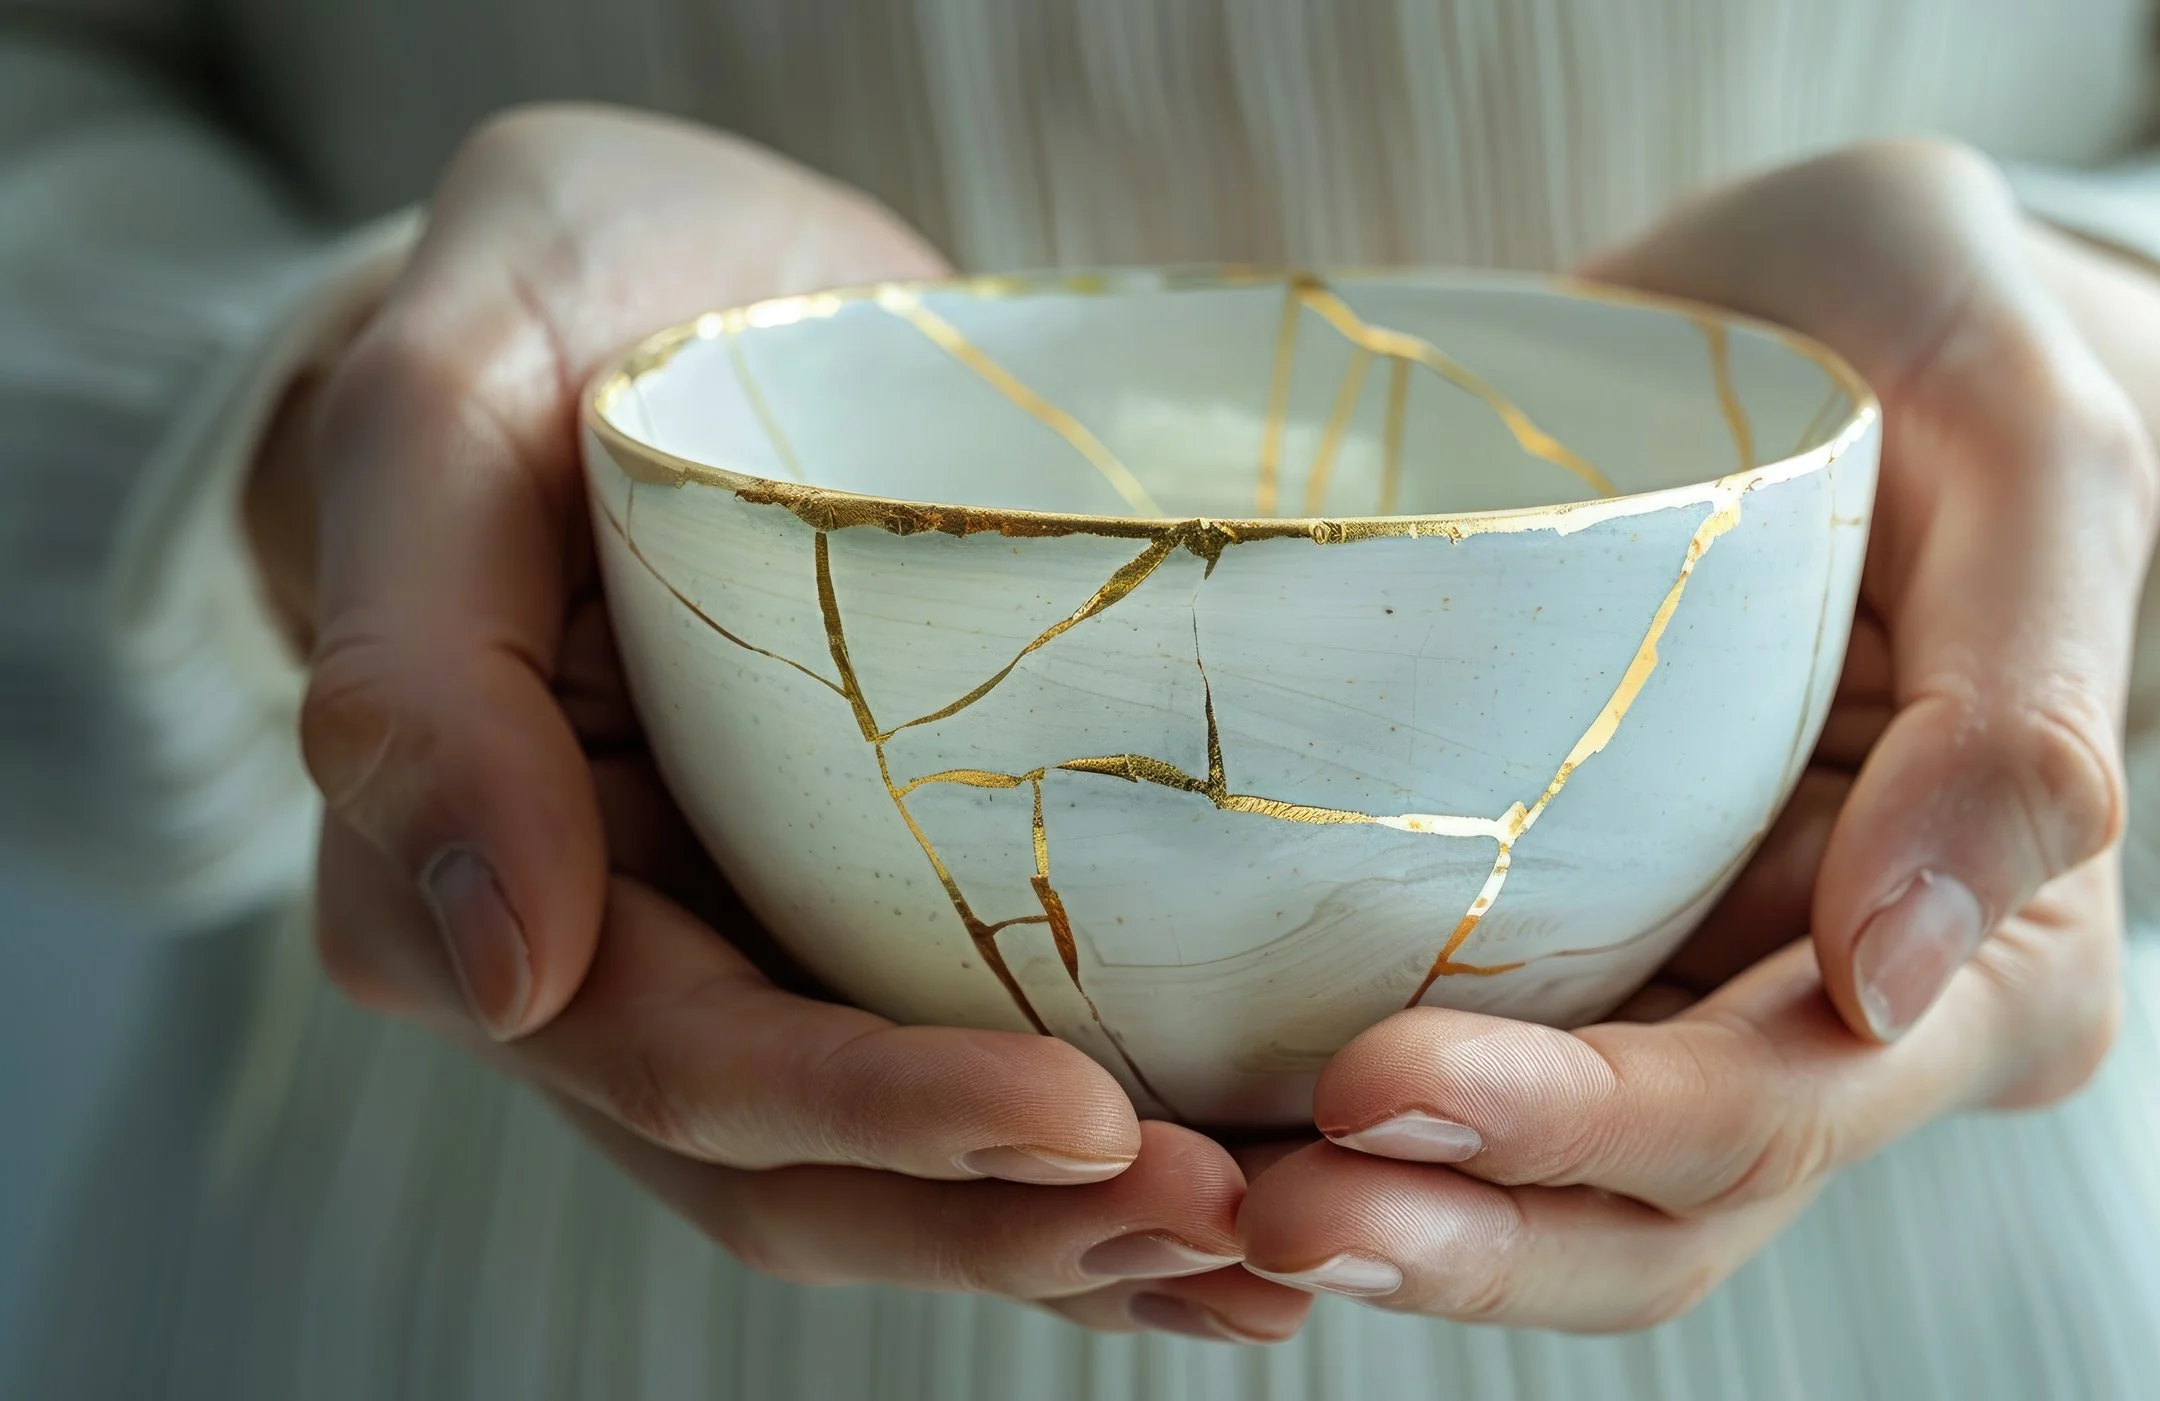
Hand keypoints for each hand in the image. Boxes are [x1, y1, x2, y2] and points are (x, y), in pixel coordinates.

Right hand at [262, 104, 1311, 1342]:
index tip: (1085, 1119)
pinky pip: (970, 1076)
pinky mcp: (867, 909)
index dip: (874, 1120)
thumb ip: (416, 671)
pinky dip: (1098, 1168)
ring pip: (892, 1171)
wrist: (675, 269)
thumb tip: (500, 973)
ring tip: (1273, 1240)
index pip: (675, 1055)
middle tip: (1231, 1212)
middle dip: (1008, 1217)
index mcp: (475, 865)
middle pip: (798, 1167)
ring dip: (1076, 1234)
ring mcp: (747, 942)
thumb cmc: (559, 300)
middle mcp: (610, 949)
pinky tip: (1253, 1196)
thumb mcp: (447, 411)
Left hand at [1234, 138, 2159, 1328]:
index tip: (1377, 1089)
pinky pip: (1470, 1069)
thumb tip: (1893, 973)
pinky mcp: (1581, 933)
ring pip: (1556, 1196)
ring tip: (1203, 1204)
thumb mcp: (2034, 455)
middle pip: (1659, 1208)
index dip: (1590, 1131)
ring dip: (1395, 1228)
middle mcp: (1848, 1016)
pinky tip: (1209, 1125)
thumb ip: (2019, 710)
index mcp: (2003, 959)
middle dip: (1468, 1232)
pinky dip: (1353, 1135)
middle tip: (1262, 1207)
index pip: (1790, 1102)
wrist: (1816, 300)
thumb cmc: (1940, 342)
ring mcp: (1701, 987)